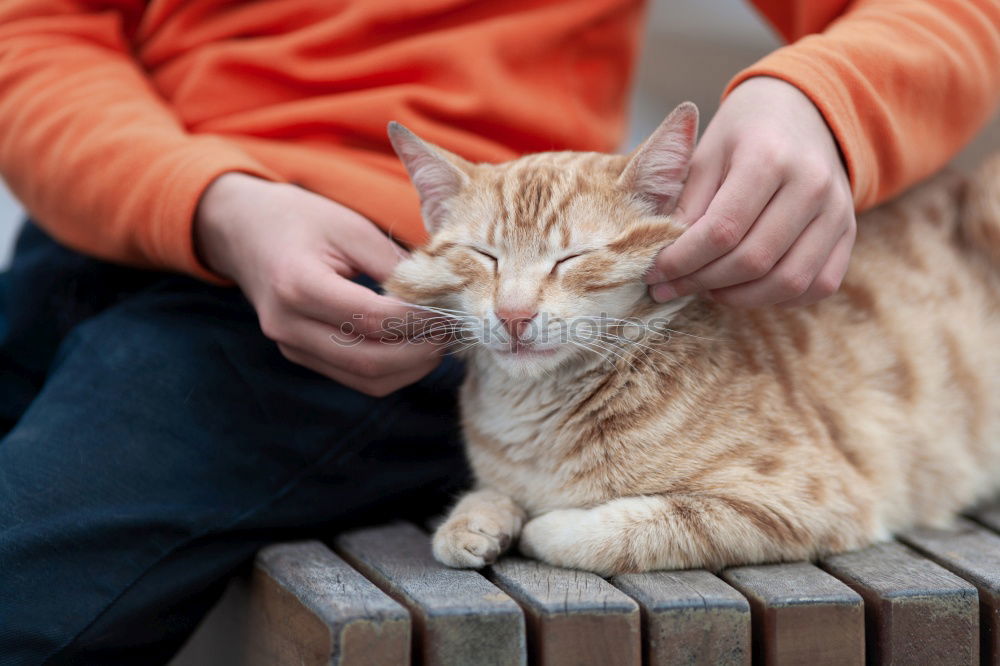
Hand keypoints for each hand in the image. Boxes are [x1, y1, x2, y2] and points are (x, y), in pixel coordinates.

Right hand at [195, 173, 440, 396]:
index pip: (372, 319)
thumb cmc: (299, 219)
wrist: (242, 229)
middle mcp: (288, 325)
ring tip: (440, 343)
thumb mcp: (350, 227)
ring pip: (365, 379)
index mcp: (297, 285)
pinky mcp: (299, 355)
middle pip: (370, 361)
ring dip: (411, 369)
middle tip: (454, 334)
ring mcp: (291, 346)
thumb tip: (444, 293)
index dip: (419, 321)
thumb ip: (394, 263)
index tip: (453, 312)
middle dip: (421, 354)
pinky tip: (415, 347)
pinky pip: (353, 376)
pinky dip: (391, 370)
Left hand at [646, 77, 856, 306]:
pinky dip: (778, 298)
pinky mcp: (850, 232)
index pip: (721, 230)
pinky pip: (818, 285)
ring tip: (706, 289)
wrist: (802, 112)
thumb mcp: (705, 154)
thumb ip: (686, 204)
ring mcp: (838, 210)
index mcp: (768, 157)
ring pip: (788, 281)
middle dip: (703, 282)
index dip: (682, 260)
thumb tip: (666, 260)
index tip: (654, 273)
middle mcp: (811, 184)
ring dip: (738, 298)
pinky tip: (745, 288)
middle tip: (672, 287)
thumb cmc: (743, 134)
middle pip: (753, 260)